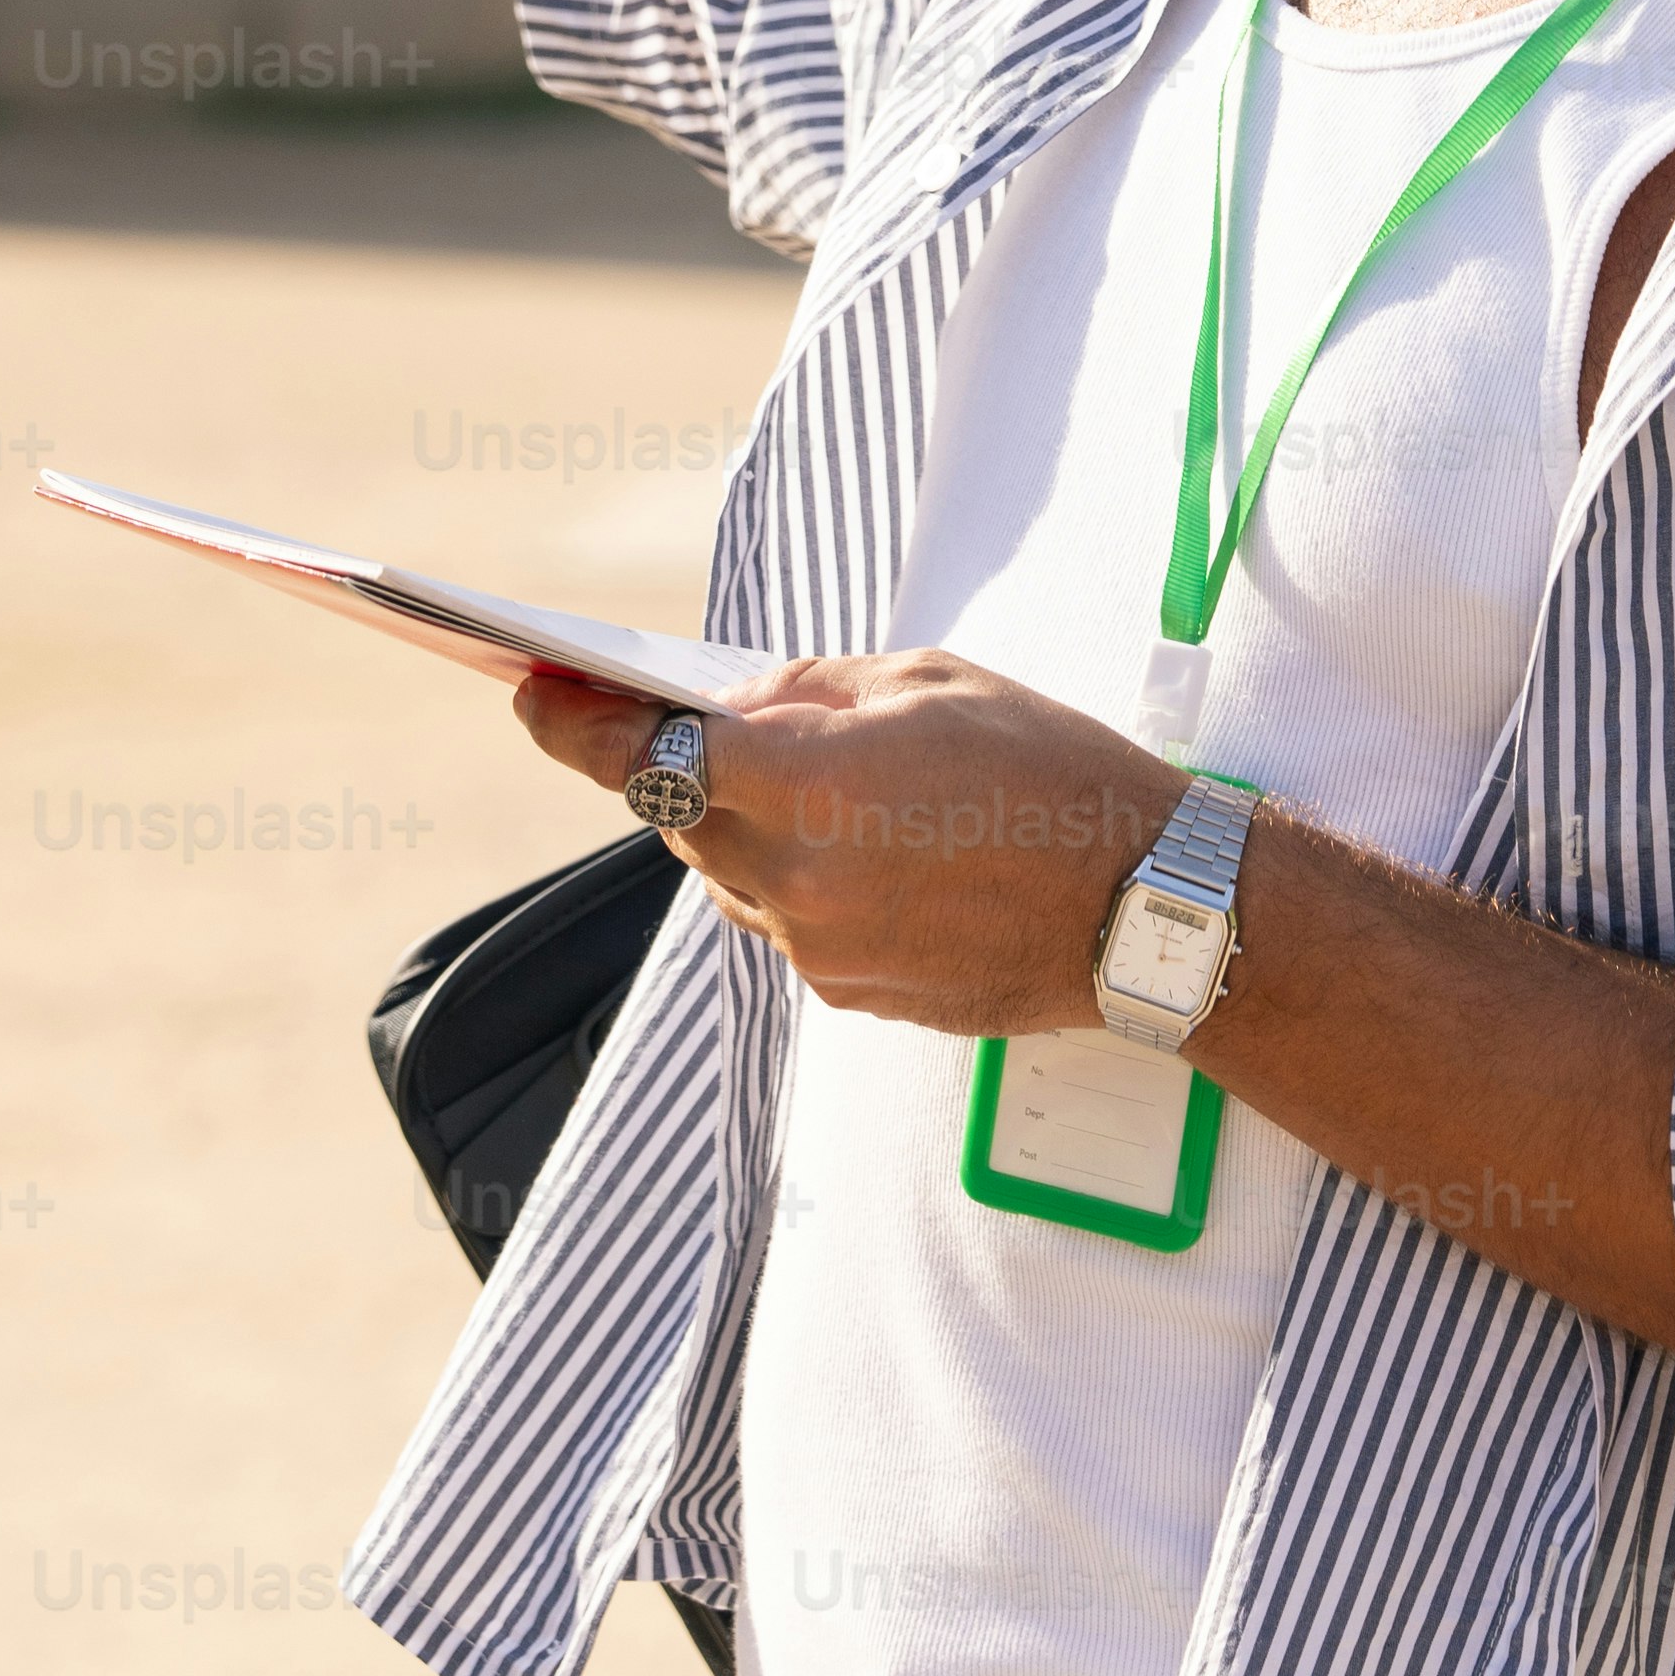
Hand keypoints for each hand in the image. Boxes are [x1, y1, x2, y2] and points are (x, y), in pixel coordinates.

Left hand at [507, 650, 1183, 1037]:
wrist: (1142, 904)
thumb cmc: (1050, 770)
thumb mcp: (931, 682)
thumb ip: (812, 693)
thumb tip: (731, 705)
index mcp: (806, 780)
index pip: (642, 753)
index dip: (573, 724)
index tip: (532, 692)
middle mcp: (792, 877)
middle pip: (684, 817)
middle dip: (689, 769)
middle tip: (706, 722)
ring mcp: (816, 948)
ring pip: (736, 877)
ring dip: (757, 830)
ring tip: (842, 794)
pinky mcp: (848, 993)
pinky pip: (793, 925)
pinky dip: (812, 884)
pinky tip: (889, 857)